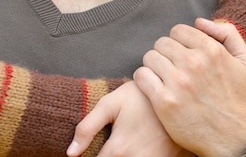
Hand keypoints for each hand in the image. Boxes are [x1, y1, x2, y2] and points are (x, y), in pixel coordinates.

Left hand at [67, 81, 193, 156]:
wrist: (174, 95)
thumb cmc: (140, 97)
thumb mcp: (110, 104)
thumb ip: (87, 127)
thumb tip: (70, 153)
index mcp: (118, 149)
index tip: (86, 151)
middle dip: (106, 156)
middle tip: (110, 142)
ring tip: (120, 144)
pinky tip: (131, 147)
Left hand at [134, 18, 245, 156]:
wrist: (230, 138)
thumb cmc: (236, 97)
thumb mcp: (245, 60)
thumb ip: (227, 33)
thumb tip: (199, 21)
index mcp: (211, 50)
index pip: (178, 30)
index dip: (179, 41)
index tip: (183, 54)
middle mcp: (193, 63)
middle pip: (161, 42)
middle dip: (165, 53)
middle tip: (172, 67)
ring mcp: (178, 83)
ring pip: (150, 57)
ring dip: (154, 66)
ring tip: (164, 77)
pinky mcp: (164, 102)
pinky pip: (141, 76)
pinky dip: (144, 79)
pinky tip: (154, 86)